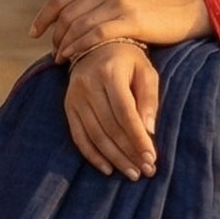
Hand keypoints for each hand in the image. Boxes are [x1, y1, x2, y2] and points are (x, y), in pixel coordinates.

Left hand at [31, 0, 212, 61]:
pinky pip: (95, 35)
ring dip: (65, 45)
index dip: (44, 16)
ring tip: (61, 60)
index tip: (35, 32)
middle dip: (55, 36)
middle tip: (53, 52)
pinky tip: (75, 59)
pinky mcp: (130, 18)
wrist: (187, 9)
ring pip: (78, 25)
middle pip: (67, 13)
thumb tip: (69, 17)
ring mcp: (119, 0)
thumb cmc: (153, 8)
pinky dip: (80, 48)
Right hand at [65, 41, 158, 178]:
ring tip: (132, 173)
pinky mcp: (68, 106)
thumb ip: (149, 98)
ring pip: (95, 135)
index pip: (125, 113)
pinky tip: (107, 169)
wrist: (96, 44)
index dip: (138, 138)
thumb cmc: (128, 60)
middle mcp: (88, 85)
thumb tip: (149, 130)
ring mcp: (75, 97)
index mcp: (110, 73)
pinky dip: (92, 155)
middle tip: (146, 171)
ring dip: (114, 158)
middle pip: (110, 128)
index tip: (151, 158)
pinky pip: (78, 136)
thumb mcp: (146, 71)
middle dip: (129, 153)